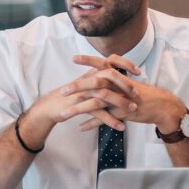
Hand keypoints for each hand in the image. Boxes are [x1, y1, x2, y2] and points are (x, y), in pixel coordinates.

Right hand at [23, 56, 139, 144]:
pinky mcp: (78, 106)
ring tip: (132, 110)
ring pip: (105, 94)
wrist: (50, 107)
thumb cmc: (69, 96)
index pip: (110, 62)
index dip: (125, 64)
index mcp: (91, 72)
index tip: (138, 71)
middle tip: (136, 94)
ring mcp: (83, 92)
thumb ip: (98, 79)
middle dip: (125, 84)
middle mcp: (88, 80)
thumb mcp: (85, 84)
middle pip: (109, 75)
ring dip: (121, 103)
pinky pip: (98, 112)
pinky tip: (121, 126)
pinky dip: (110, 120)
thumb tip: (115, 77)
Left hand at [71, 54, 185, 131]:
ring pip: (97, 103)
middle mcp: (119, 85)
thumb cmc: (145, 95)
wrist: (162, 106)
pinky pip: (105, 119)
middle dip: (77, 86)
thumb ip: (115, 79)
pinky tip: (81, 127)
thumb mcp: (129, 83)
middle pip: (95, 83)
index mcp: (120, 76)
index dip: (88, 60)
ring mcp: (121, 99)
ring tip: (65, 113)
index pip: (102, 64)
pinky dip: (92, 123)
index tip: (74, 58)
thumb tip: (101, 75)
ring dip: (79, 108)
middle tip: (62, 91)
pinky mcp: (123, 113)